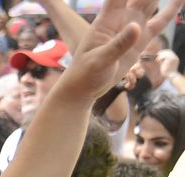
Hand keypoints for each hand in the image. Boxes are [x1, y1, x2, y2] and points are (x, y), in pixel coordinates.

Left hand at [56, 0, 183, 100]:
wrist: (87, 85)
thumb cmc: (86, 72)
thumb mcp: (99, 61)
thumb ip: (118, 45)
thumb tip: (137, 28)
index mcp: (107, 19)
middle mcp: (122, 17)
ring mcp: (134, 25)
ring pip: (151, 1)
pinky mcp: (143, 37)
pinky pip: (162, 20)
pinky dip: (172, 9)